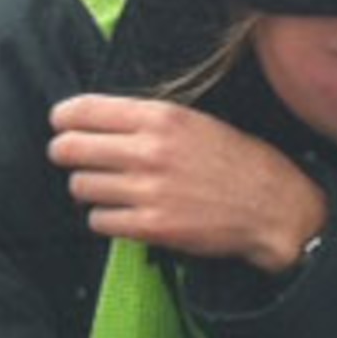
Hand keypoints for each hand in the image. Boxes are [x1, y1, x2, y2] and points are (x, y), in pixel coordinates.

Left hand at [48, 93, 326, 272]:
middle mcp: (150, 150)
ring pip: (80, 186)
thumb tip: (95, 120)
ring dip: (90, 189)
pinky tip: (124, 213)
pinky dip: (106, 219)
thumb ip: (147, 119)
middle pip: (69, 149)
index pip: (83, 110)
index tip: (63, 125)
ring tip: (111, 189)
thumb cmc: (237, 161)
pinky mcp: (151, 226)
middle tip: (74, 159)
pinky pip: (99, 221)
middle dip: (66, 154)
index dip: (64, 118)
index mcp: (161, 117)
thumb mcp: (196, 122)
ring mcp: (149, 191)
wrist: (274, 206)